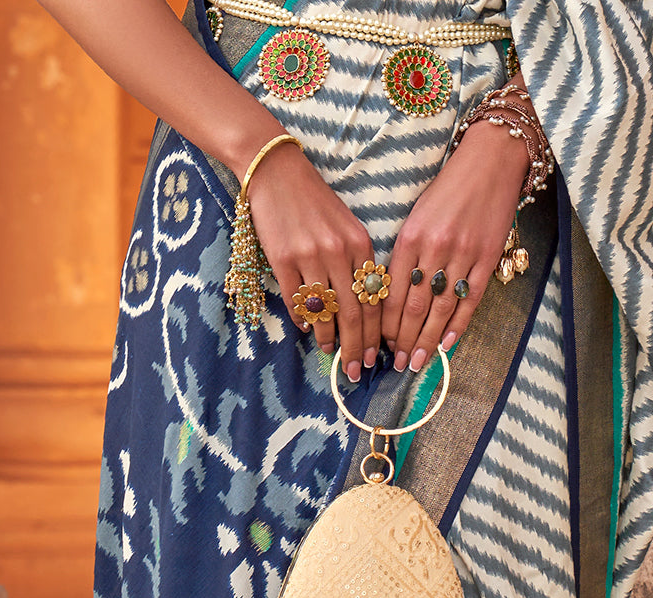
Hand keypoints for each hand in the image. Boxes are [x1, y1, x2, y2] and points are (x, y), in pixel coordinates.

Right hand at [248, 142, 381, 379]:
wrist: (276, 171)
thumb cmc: (314, 201)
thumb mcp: (347, 227)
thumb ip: (357, 264)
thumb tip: (359, 309)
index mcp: (360, 245)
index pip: (374, 300)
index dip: (376, 334)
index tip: (376, 356)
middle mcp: (339, 253)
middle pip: (354, 314)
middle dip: (358, 348)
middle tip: (356, 371)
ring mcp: (310, 256)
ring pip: (325, 312)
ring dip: (328, 339)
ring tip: (331, 355)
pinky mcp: (283, 259)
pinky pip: (295, 300)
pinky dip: (303, 320)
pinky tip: (307, 330)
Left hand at [381, 121, 528, 371]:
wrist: (489, 162)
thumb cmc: (447, 191)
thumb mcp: (416, 217)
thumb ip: (405, 255)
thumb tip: (392, 297)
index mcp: (410, 236)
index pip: (391, 290)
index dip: (384, 323)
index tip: (380, 343)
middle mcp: (434, 248)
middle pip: (413, 306)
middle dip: (402, 339)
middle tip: (396, 363)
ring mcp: (462, 255)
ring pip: (440, 309)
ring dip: (426, 339)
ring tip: (417, 361)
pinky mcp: (486, 258)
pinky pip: (469, 300)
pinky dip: (457, 325)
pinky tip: (445, 344)